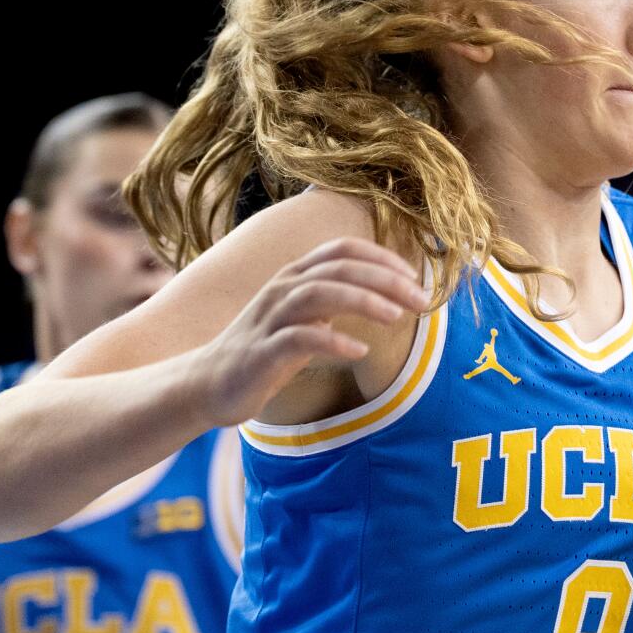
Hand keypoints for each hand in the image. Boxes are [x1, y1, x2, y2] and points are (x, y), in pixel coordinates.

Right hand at [196, 237, 427, 425]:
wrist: (210, 383)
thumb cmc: (267, 349)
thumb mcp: (305, 317)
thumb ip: (336, 300)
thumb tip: (388, 294)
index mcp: (296, 276)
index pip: (342, 250)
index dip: (381, 257)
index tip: (415, 276)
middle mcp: (283, 289)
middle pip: (338, 269)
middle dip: (384, 280)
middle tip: (421, 300)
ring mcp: (270, 318)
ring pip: (318, 293)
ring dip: (362, 301)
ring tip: (396, 316)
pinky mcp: (262, 351)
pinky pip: (299, 338)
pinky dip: (331, 340)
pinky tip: (358, 349)